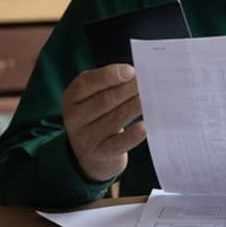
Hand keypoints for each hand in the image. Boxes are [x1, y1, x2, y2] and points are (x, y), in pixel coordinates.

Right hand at [62, 63, 145, 182]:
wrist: (93, 155)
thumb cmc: (100, 116)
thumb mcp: (96, 97)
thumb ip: (111, 85)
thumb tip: (137, 75)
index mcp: (72, 97)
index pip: (87, 83)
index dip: (109, 75)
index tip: (131, 71)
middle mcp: (74, 117)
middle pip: (105, 100)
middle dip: (129, 90)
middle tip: (150, 83)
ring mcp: (84, 138)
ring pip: (115, 119)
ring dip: (136, 107)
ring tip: (153, 98)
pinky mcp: (98, 154)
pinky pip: (118, 143)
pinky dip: (133, 135)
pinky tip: (145, 127)